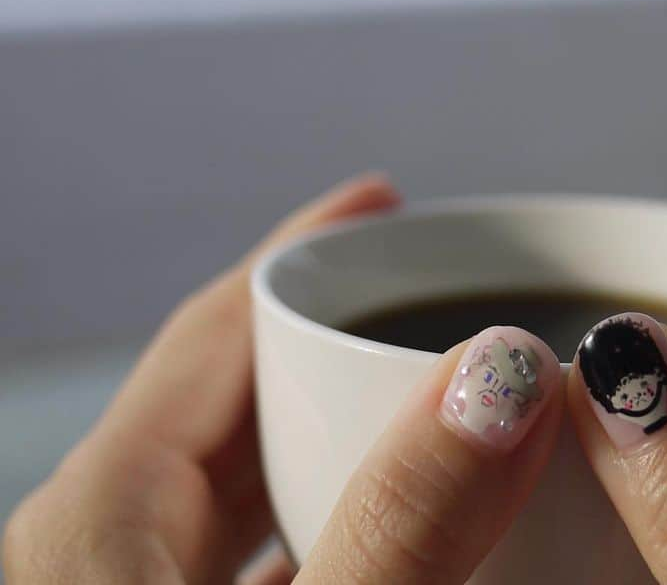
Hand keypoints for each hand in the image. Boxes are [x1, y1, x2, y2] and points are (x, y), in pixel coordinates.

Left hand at [3, 174, 399, 584]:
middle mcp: (97, 542)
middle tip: (429, 296)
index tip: (381, 199)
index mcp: (99, 513)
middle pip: (234, 386)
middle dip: (336, 332)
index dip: (311, 244)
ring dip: (332, 422)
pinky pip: (246, 540)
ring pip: (240, 465)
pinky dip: (317, 502)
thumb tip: (496, 370)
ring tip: (415, 402)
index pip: (218, 323)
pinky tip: (373, 528)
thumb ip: (397, 519)